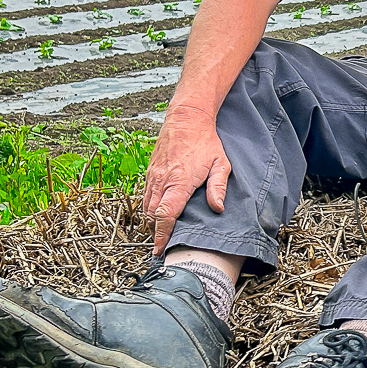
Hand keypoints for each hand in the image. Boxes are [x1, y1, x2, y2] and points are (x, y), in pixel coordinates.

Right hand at [144, 106, 229, 254]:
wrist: (186, 118)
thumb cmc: (205, 142)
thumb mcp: (220, 164)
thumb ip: (218, 187)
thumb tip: (218, 208)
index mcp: (179, 182)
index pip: (166, 214)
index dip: (162, 235)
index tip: (160, 249)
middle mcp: (162, 180)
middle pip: (152, 215)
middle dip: (155, 233)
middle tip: (162, 247)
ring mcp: (154, 176)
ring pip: (146, 207)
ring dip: (151, 223)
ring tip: (159, 236)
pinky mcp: (150, 172)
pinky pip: (145, 196)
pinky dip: (148, 209)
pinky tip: (156, 216)